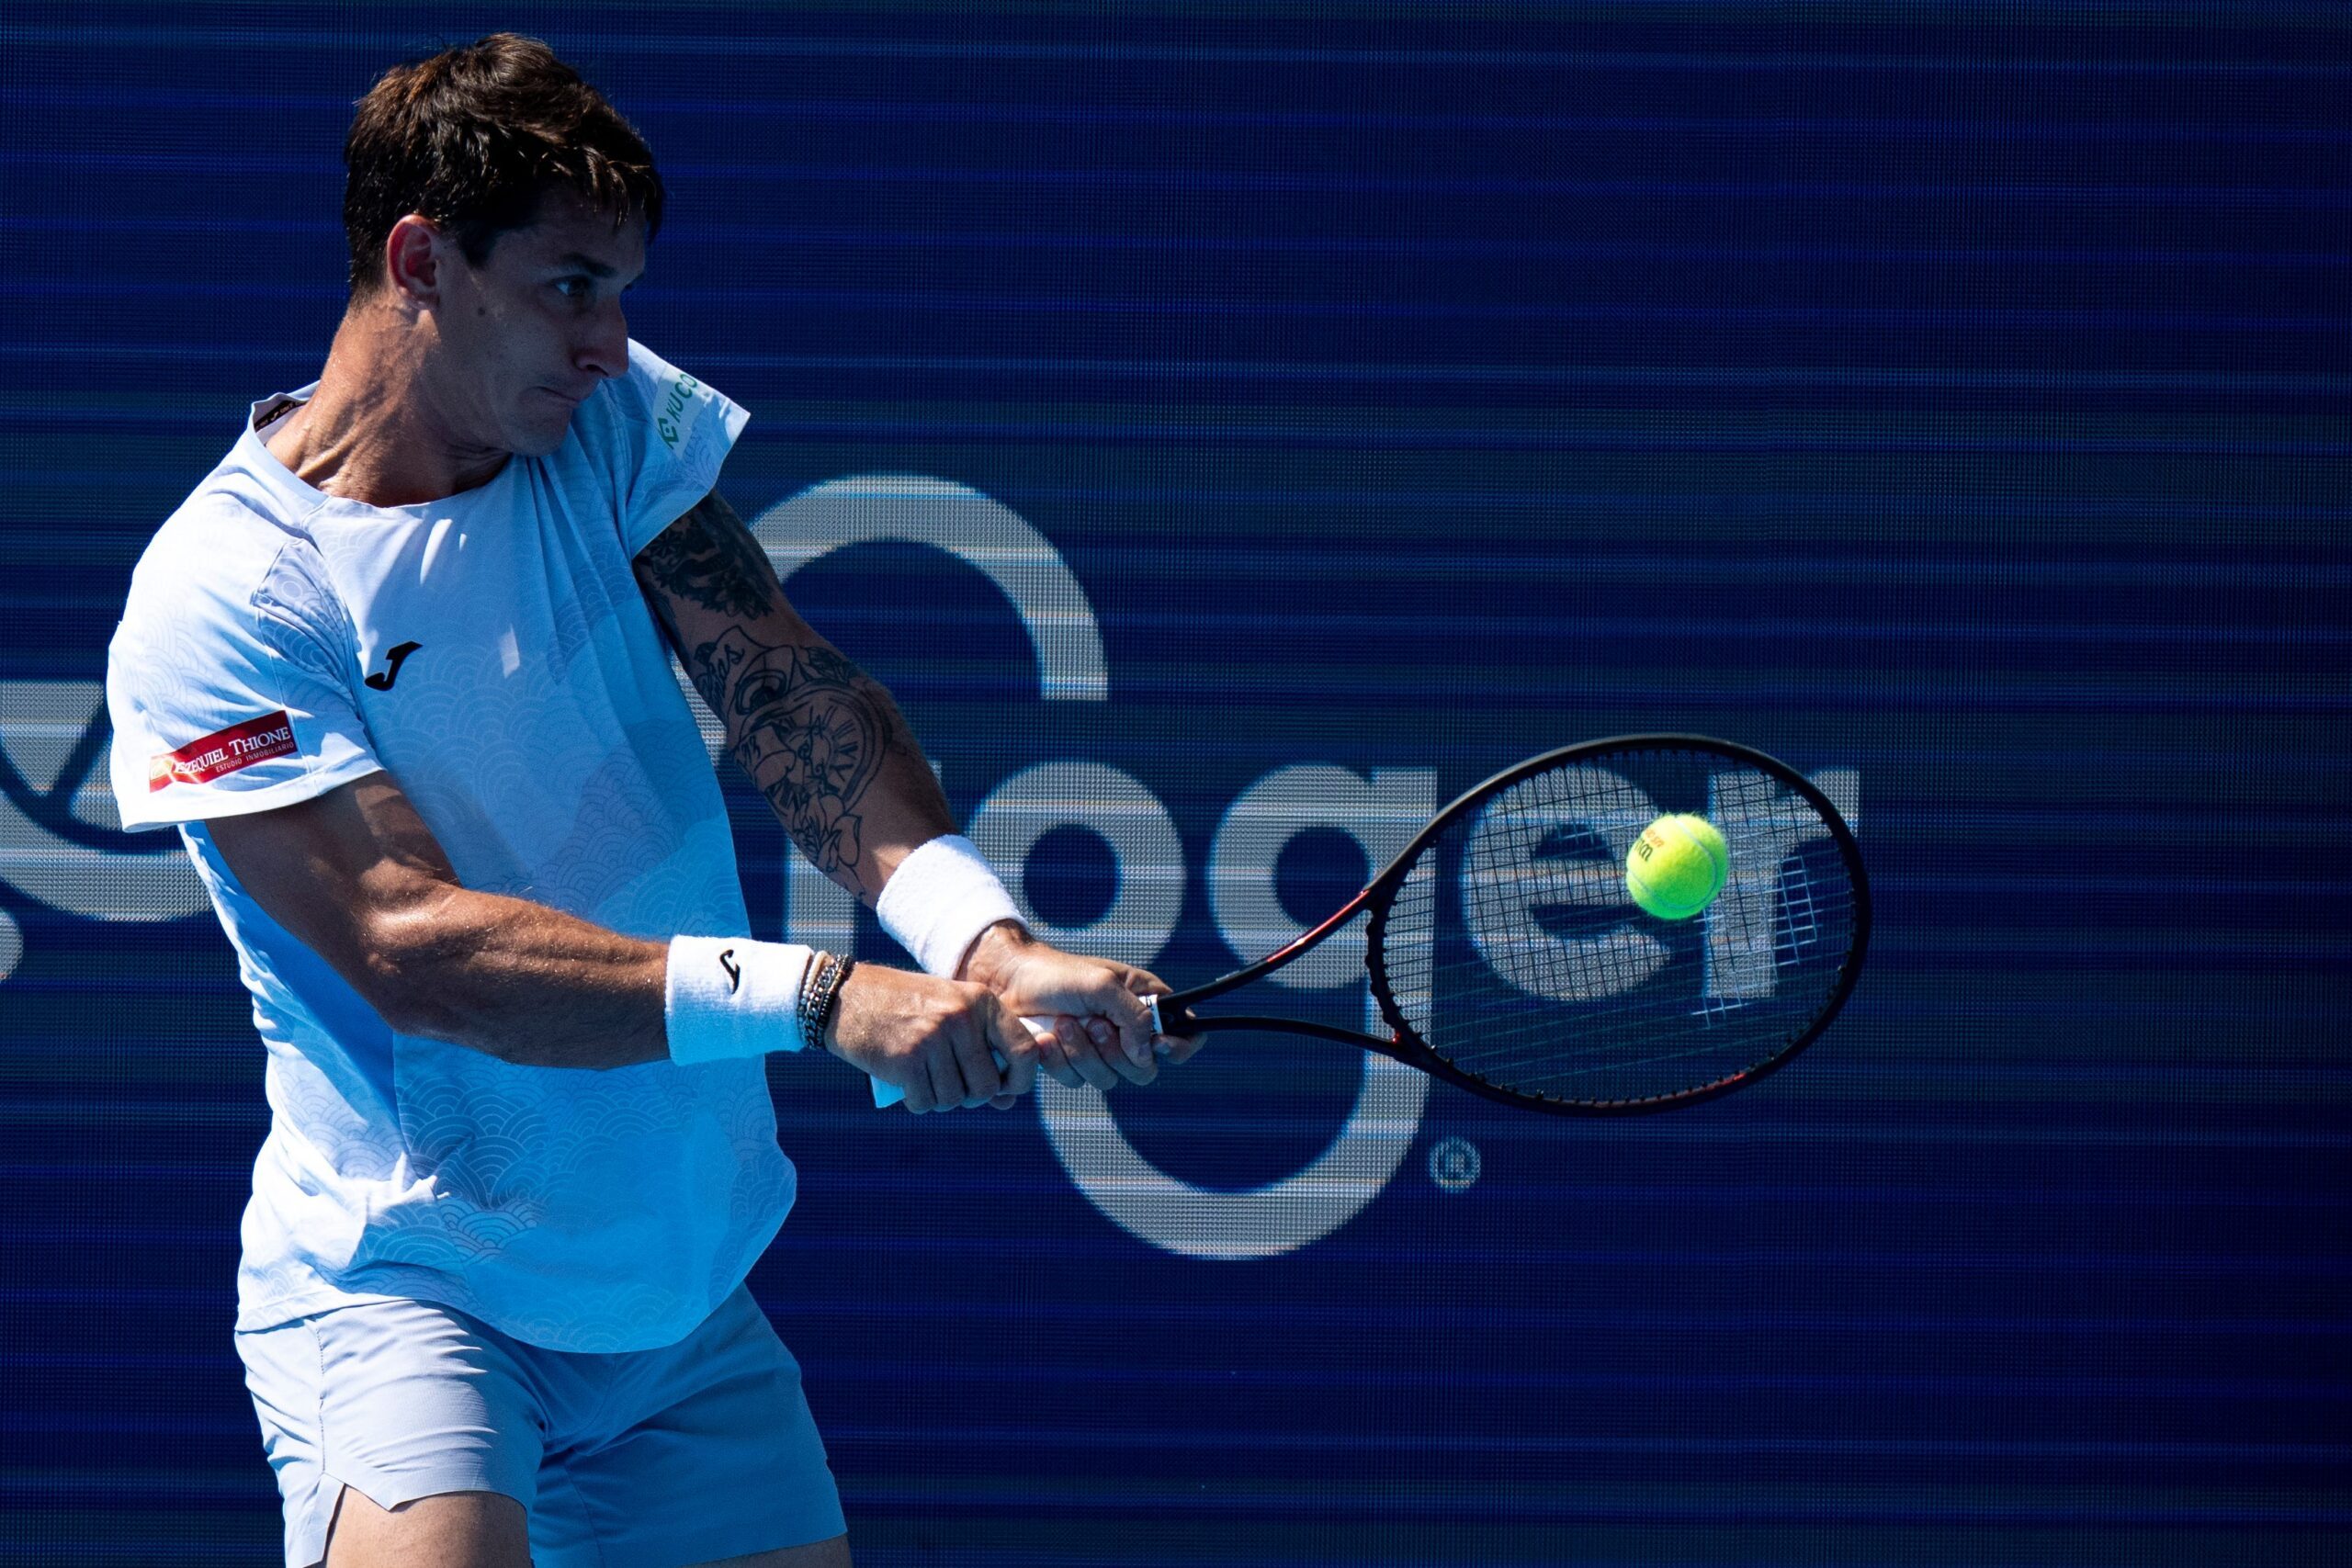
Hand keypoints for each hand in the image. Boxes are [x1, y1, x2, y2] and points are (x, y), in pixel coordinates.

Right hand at [823, 963, 1038, 1112]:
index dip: (1021, 1080)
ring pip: (956, 1098)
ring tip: (926, 1079)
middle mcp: (961, 1017)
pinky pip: (926, 1103)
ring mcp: (933, 1039)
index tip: (1005, 1090)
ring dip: (941, 1099)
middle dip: (972, 1096)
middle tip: (951, 1085)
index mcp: (980, 1001)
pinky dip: (918, 1102)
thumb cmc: (906, 1007)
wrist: (847, 996)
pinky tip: (908, 1084)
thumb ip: (982, 1051)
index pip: (1024, 1050)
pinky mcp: (906, 1060)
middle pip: (988, 1085)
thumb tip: (1008, 1101)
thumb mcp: (951, 1012)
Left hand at [962, 925, 1204, 1090]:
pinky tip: (1045, 1039)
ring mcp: (1099, 1050)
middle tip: (1093, 1023)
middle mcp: (1128, 1030)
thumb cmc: (1058, 974)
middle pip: (1145, 1069)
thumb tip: (1148, 1054)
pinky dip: (1060, 1061)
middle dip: (1115, 1051)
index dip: (1180, 1046)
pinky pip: (1077, 1081)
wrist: (1008, 982)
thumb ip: (1136, 1016)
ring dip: (1083, 1054)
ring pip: (1109, 1079)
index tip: (1159, 1045)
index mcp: (1145, 1003)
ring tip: (1063, 1025)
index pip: (1186, 1034)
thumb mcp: (1103, 985)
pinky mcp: (1071, 1064)